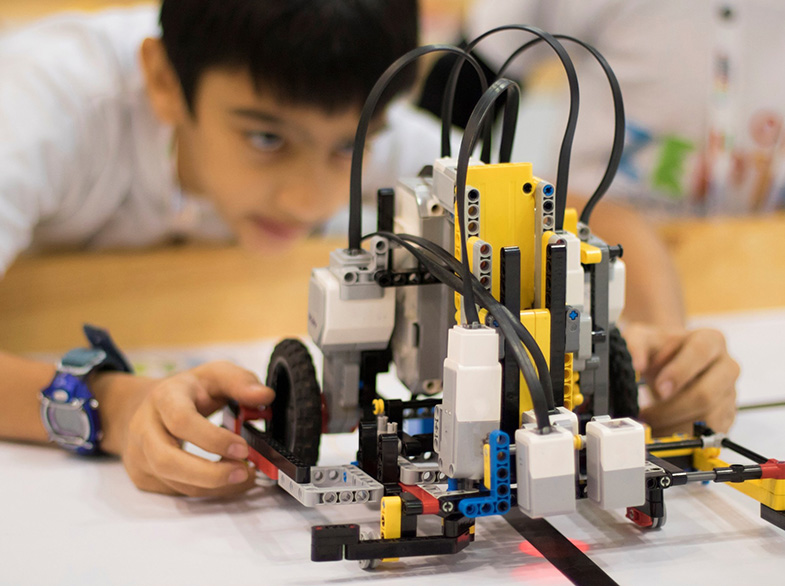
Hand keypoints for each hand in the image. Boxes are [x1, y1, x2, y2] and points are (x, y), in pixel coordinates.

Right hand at [110, 361, 273, 496]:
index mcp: (164, 397)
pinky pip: (175, 491)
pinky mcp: (143, 476)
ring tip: (244, 477)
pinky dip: (206, 491)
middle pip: (167, 461)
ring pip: (172, 482)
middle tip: (245, 473)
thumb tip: (264, 396)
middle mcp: (144, 427)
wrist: (149, 406)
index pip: (181, 421)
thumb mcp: (215, 375)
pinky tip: (228, 483)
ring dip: (213, 486)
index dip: (213, 439)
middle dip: (209, 474)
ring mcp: (139, 455)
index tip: (243, 449)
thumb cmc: (189, 391)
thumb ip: (241, 382)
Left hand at [622, 323, 738, 436]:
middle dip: (672, 409)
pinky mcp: (727, 415)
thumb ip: (635, 345)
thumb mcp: (642, 338)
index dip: (679, 372)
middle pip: (706, 394)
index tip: (659, 387)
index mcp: (710, 340)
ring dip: (674, 426)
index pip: (700, 353)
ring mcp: (729, 393)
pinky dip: (684, 437)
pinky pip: (710, 434)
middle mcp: (726, 366)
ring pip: (708, 419)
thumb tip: (636, 364)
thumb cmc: (659, 349)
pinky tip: (664, 430)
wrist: (668, 361)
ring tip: (651, 424)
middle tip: (647, 414)